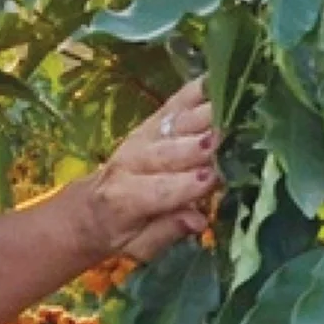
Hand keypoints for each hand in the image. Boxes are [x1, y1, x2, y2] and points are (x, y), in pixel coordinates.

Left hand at [67, 79, 218, 261]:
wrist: (88, 207)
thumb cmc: (118, 233)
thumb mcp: (136, 246)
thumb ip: (165, 232)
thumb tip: (198, 221)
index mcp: (125, 198)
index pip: (158, 190)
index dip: (184, 185)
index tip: (211, 179)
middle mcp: (132, 161)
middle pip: (169, 150)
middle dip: (197, 145)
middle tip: (226, 140)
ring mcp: (142, 137)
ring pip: (176, 124)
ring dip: (205, 116)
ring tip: (235, 109)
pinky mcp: (151, 122)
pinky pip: (175, 103)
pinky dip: (196, 90)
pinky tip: (218, 78)